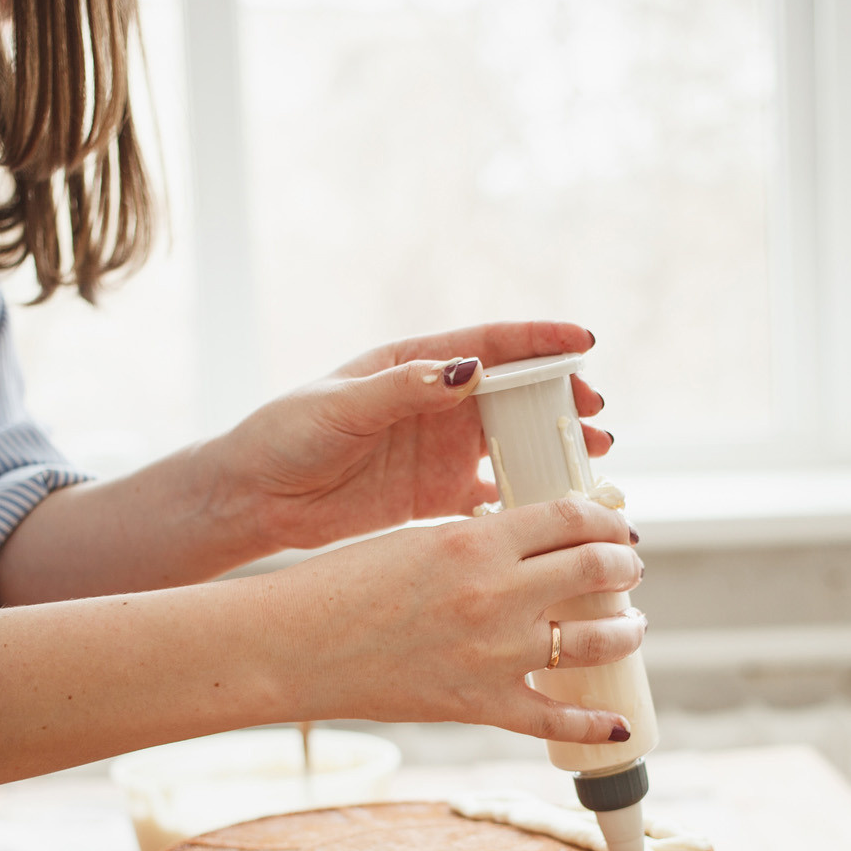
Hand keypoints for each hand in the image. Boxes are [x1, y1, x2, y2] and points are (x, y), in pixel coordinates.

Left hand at [206, 320, 612, 551]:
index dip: (540, 341)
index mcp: (414, 365)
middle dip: (560, 400)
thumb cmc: (286, 436)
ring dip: (553, 449)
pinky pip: (493, 495)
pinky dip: (526, 500)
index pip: (490, 344)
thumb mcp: (341, 406)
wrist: (255, 497)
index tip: (585, 343)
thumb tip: (467, 368)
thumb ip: (404, 388)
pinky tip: (557, 509)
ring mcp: (439, 450)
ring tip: (594, 459)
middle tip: (596, 414)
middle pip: (515, 394)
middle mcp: (436, 404)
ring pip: (513, 443)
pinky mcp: (434, 496)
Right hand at [271, 497, 644, 742]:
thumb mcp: (417, 538)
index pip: (571, 518)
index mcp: (475, 540)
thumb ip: (478, 539)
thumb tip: (531, 541)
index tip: (614, 525)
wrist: (292, 646)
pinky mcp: (479, 705)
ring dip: (626, 631)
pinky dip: (595, 727)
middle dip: (624, 567)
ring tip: (631, 625)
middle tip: (627, 570)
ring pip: (595, 642)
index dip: (605, 519)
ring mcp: (492, 655)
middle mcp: (495, 594)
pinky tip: (618, 726)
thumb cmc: (341, 583)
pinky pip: (555, 721)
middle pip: (595, 571)